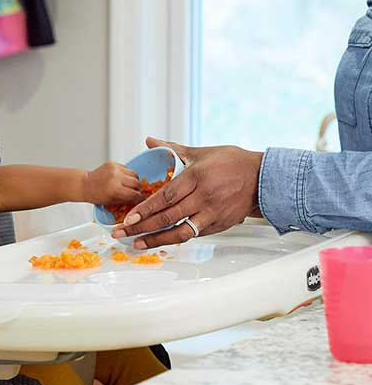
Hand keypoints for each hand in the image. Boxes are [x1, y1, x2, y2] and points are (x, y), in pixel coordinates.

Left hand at [83, 161, 143, 204]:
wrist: (85, 184)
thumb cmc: (96, 195)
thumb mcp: (112, 202)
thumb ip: (127, 200)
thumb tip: (140, 199)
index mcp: (115, 190)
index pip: (135, 194)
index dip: (139, 198)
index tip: (140, 199)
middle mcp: (116, 178)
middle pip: (137, 183)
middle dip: (138, 189)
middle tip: (135, 192)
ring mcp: (114, 169)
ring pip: (134, 174)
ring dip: (134, 180)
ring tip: (128, 185)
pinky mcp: (113, 163)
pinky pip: (127, 169)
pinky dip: (127, 174)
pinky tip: (121, 179)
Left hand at [111, 137, 262, 248]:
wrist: (264, 179)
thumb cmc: (232, 162)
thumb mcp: (201, 152)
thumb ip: (172, 148)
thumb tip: (149, 141)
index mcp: (197, 177)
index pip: (166, 196)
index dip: (145, 209)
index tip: (128, 217)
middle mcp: (204, 197)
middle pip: (167, 217)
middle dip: (141, 227)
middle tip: (121, 233)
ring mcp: (212, 213)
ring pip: (180, 232)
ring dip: (156, 239)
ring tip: (136, 244)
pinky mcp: (219, 225)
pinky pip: (193, 234)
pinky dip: (175, 238)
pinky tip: (159, 241)